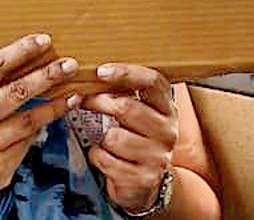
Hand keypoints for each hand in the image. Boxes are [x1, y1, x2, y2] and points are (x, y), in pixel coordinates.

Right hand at [0, 34, 79, 219]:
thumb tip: (19, 67)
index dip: (21, 51)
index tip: (42, 41)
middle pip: (17, 91)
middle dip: (48, 75)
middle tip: (69, 64)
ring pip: (30, 119)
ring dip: (56, 105)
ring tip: (74, 93)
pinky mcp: (0, 167)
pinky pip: (27, 142)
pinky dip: (41, 129)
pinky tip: (53, 119)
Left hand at [82, 64, 178, 214]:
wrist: (147, 183)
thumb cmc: (136, 140)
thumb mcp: (139, 114)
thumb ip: (125, 93)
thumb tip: (95, 72)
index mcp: (167, 108)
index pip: (152, 82)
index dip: (126, 73)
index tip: (101, 71)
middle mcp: (167, 130)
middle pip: (127, 108)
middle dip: (99, 102)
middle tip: (85, 100)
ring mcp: (158, 156)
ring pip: (114, 137)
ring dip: (101, 138)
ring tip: (106, 140)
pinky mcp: (144, 178)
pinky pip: (106, 160)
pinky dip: (98, 157)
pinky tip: (106, 157)